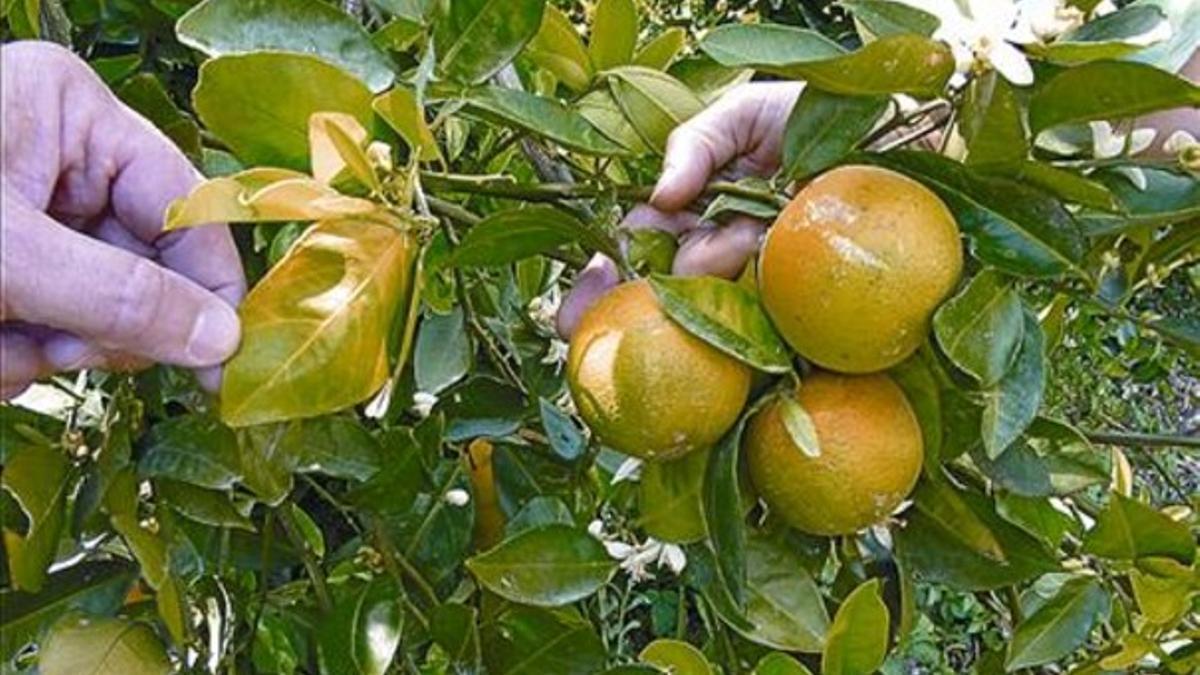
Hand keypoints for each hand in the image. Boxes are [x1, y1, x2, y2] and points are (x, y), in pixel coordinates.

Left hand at [1, 42, 245, 398]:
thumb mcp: (9, 254)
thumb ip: (120, 297)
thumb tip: (222, 341)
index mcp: (71, 113)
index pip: (184, 203)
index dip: (208, 283)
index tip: (224, 359)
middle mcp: (58, 156)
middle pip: (141, 264)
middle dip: (101, 324)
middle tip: (60, 347)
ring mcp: (26, 210)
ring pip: (91, 305)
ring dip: (48, 347)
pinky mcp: (3, 261)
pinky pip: (45, 320)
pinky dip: (13, 350)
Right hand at [557, 82, 802, 336]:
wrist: (892, 128)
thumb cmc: (813, 112)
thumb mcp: (743, 113)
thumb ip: (695, 143)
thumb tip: (659, 197)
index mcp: (694, 210)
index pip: (637, 248)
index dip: (602, 279)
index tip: (578, 303)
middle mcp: (719, 247)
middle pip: (662, 287)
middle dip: (638, 299)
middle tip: (624, 313)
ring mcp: (757, 272)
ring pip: (711, 294)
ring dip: (714, 270)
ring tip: (750, 232)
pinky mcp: (798, 289)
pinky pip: (766, 305)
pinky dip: (756, 291)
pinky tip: (757, 271)